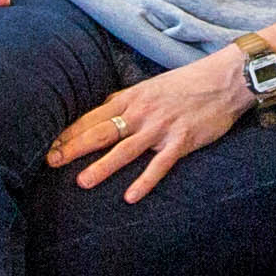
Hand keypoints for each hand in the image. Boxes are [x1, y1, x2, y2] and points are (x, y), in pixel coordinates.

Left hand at [49, 48, 258, 200]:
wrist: (226, 79)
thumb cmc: (188, 83)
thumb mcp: (151, 86)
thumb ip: (127, 101)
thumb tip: (102, 111)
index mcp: (132, 98)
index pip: (93, 116)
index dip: (70, 131)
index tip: (49, 145)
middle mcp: (142, 112)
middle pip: (102, 132)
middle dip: (75, 147)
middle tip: (51, 161)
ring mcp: (162, 127)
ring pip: (126, 149)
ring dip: (103, 166)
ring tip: (82, 182)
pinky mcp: (182, 141)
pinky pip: (160, 164)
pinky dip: (145, 181)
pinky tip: (130, 196)